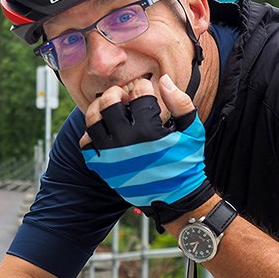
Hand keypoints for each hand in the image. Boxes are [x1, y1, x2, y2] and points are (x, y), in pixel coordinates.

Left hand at [79, 75, 212, 226]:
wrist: (175, 198)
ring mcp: (111, 155)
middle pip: (108, 103)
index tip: (145, 89)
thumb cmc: (186, 162)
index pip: (138, 95)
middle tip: (123, 94)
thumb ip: (180, 102)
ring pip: (92, 121)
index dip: (142, 87)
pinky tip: (104, 129)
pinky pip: (86, 144)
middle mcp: (126, 142)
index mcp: (149, 132)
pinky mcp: (103, 167)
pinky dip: (91, 133)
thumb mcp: (192, 132)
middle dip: (116, 92)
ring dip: (98, 108)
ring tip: (108, 107)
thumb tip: (163, 79)